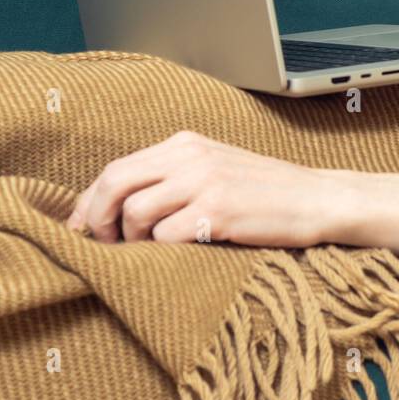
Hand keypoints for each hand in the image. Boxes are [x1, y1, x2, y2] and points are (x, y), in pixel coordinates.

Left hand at [65, 130, 354, 247]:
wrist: (319, 200)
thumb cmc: (267, 193)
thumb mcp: (217, 169)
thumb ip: (175, 176)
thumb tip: (121, 206)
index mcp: (185, 142)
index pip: (117, 168)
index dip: (89, 202)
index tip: (79, 230)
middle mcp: (190, 155)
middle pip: (114, 184)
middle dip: (96, 220)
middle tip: (101, 247)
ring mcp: (204, 181)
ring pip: (135, 212)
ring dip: (132, 241)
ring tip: (148, 253)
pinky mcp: (217, 210)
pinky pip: (165, 237)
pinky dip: (162, 253)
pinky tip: (178, 256)